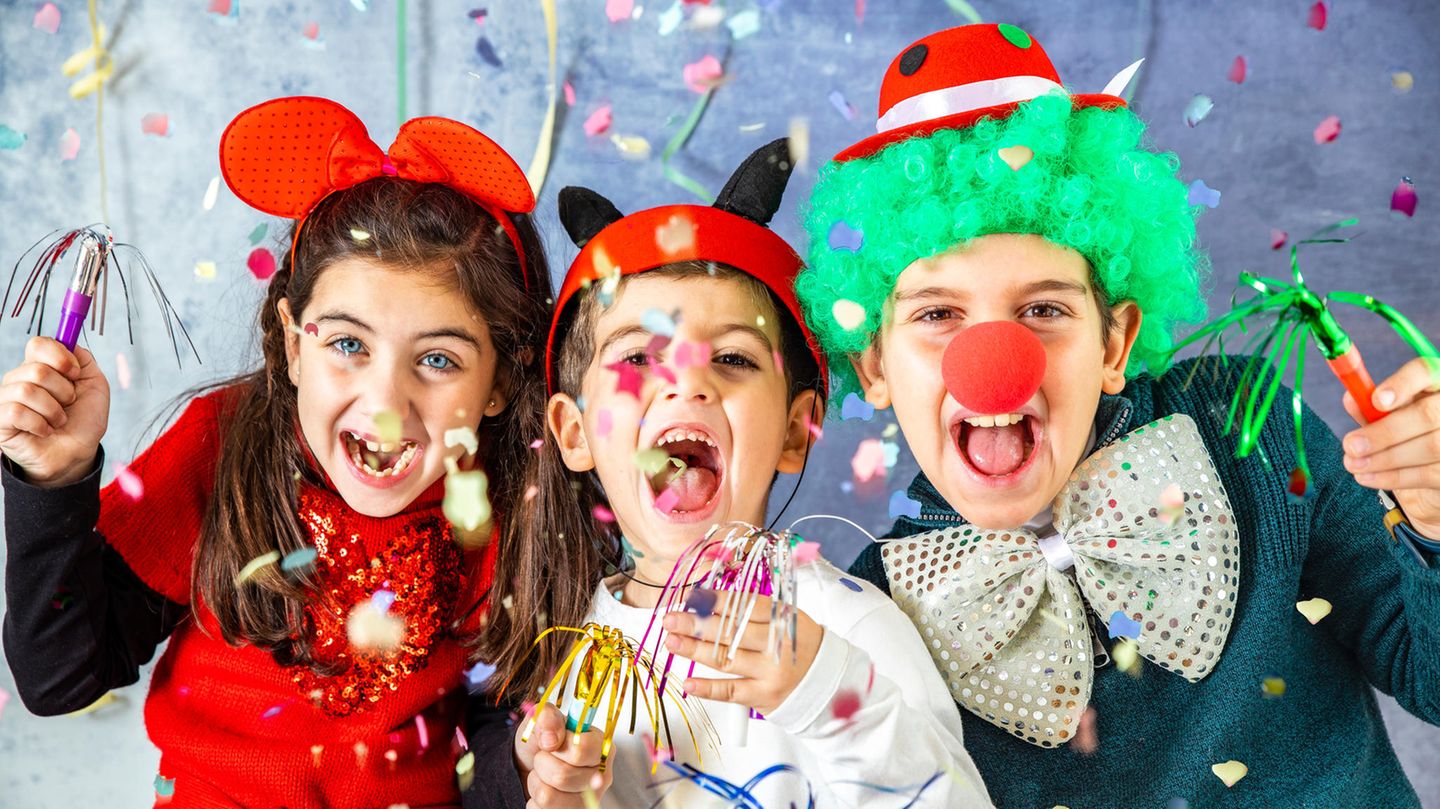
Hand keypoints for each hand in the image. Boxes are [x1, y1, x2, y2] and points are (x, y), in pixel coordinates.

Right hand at [0, 337, 108, 486]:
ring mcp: (7, 399)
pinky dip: (40, 424)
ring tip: (58, 420)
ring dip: (53, 410)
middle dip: (63, 390)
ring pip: (27, 390)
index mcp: (40, 367)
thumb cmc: (84, 420)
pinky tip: (45, 431)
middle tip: (68, 404)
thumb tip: (68, 341)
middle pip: (37, 369)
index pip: (38, 344)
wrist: (79, 452)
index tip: (75, 374)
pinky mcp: (1, 421)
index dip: (60, 356)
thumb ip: (82, 359)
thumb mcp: (94, 385)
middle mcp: (19, 379)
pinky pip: (16, 412)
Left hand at [513, 703, 612, 808]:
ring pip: (548, 797)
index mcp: (601, 746)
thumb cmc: (542, 742)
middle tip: (544, 757)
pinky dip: (533, 800)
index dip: (557, 745)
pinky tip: (543, 790)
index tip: (553, 742)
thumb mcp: (541, 720)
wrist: (527, 765)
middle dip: (542, 763)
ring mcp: (590, 800)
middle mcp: (601, 775)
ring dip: (536, 782)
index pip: (580, 751)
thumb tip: (550, 739)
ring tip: (542, 774)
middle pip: (562, 776)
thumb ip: (548, 717)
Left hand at [661, 596, 822, 714]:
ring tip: (672, 641)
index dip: (716, 601)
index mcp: (783, 619)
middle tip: (671, 618)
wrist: (827, 682)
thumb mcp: (787, 619)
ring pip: (726, 659)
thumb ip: (754, 610)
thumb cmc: (798, 645)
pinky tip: (688, 682)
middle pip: (731, 632)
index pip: (745, 606)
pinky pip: (731, 692)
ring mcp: (770, 673)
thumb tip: (708, 601)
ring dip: (695, 650)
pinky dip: (707, 688)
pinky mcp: (763, 696)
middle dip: (697, 624)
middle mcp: (777, 645)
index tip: (692, 597)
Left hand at [1342, 356, 1439, 536]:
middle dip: (1385, 432)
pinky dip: (1394, 477)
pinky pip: (1429, 473)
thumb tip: (1351, 398)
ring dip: (1384, 458)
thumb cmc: (1405, 429)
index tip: (1376, 400)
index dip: (1402, 384)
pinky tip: (1366, 477)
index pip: (1425, 372)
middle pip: (1428, 414)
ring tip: (1353, 464)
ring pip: (1431, 446)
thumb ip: (1371, 407)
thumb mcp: (1389, 413)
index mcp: (1435, 383)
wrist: (1428, 463)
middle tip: (1351, 445)